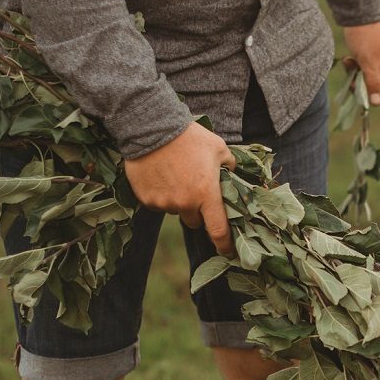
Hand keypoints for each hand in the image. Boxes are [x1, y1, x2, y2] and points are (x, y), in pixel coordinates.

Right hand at [123, 121, 236, 253]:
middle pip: (195, 222)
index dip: (224, 244)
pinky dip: (161, 196)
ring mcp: (164, 203)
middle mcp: (185, 203)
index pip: (218, 230)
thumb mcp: (218, 148)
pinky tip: (161, 176)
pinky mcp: (147, 199)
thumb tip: (232, 176)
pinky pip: (158, 205)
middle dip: (198, 211)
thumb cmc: (190, 137)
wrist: (153, 129)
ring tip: (175, 176)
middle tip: (195, 190)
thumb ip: (229, 166)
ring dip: (178, 201)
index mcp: (206, 194)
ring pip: (176, 211)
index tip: (227, 251)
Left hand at [342, 20, 379, 104]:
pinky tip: (348, 58)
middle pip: (375, 84)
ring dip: (355, 72)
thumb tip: (376, 102)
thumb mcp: (368, 61)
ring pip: (367, 75)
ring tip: (347, 61)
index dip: (369, 94)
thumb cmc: (365, 37)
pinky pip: (364, 66)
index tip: (354, 87)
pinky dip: (355, 65)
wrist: (358, 11)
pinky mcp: (372, 53)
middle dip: (360, 82)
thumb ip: (372, 82)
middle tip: (349, 71)